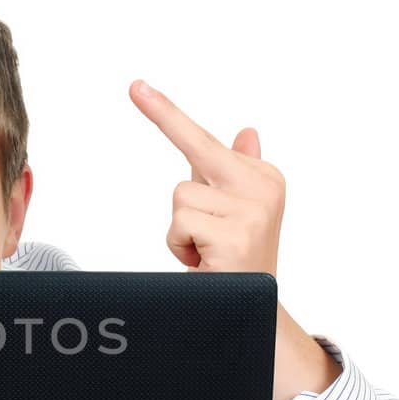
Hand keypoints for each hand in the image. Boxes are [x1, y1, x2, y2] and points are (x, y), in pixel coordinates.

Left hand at [128, 80, 283, 277]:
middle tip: (134, 86)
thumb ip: (232, 171)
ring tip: (205, 251)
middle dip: (164, 115)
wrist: (252, 313)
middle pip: (196, 148)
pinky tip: (205, 261)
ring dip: (180, 230)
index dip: (168, 113)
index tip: (137, 86)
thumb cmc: (234, 261)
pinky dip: (180, 247)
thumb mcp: (234, 212)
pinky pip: (179, 224)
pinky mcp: (236, 234)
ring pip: (179, 197)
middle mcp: (263, 186)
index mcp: (262, 175)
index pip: (205, 140)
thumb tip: (246, 132)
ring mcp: (252, 209)